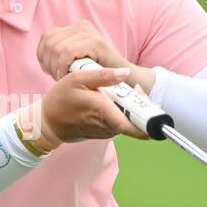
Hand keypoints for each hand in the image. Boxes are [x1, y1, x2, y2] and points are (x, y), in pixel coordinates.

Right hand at [17, 67, 151, 149]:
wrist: (46, 124)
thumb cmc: (60, 101)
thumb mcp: (76, 79)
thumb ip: (102, 75)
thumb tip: (125, 73)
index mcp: (103, 111)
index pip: (133, 125)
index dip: (149, 123)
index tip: (159, 117)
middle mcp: (108, 126)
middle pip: (134, 120)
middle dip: (140, 106)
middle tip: (137, 91)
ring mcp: (106, 132)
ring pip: (127, 121)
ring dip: (129, 108)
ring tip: (121, 94)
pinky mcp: (104, 134)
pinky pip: (118, 122)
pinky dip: (119, 113)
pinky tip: (110, 102)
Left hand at [35, 19, 154, 91]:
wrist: (125, 81)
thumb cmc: (98, 75)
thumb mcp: (75, 62)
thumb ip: (59, 55)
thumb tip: (41, 57)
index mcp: (75, 28)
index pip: (47, 37)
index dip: (42, 55)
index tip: (49, 71)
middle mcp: (81, 26)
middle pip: (49, 42)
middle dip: (48, 63)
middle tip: (56, 77)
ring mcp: (89, 32)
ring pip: (56, 48)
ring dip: (56, 67)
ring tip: (64, 78)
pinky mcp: (95, 42)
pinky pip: (67, 52)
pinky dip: (63, 66)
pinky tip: (67, 76)